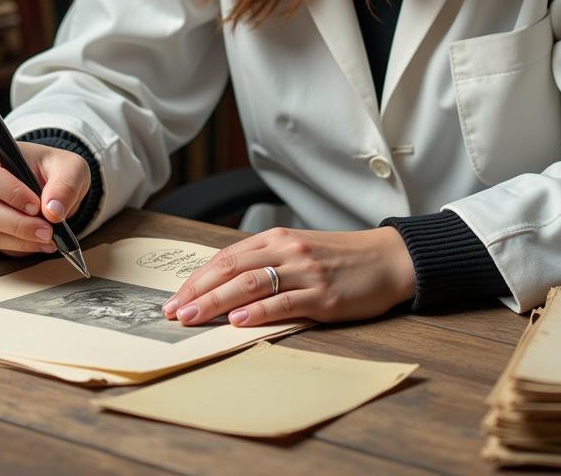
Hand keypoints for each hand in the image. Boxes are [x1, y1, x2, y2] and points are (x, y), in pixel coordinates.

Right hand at [0, 140, 89, 255]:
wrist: (43, 182)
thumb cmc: (50, 169)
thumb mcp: (69, 168)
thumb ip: (65, 185)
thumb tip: (53, 211)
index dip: (13, 195)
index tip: (37, 206)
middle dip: (18, 225)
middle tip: (48, 231)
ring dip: (19, 240)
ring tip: (47, 238)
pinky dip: (14, 246)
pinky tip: (34, 241)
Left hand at [161, 226, 415, 327]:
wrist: (388, 259)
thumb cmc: (341, 258)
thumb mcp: (299, 251)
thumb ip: (267, 263)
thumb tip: (227, 287)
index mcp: (278, 238)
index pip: (227, 257)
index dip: (197, 278)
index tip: (174, 297)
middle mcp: (288, 250)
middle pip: (231, 270)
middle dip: (197, 292)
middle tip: (172, 312)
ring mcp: (305, 272)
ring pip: (250, 284)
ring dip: (216, 302)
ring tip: (192, 317)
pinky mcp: (323, 295)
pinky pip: (284, 302)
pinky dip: (258, 312)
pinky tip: (237, 321)